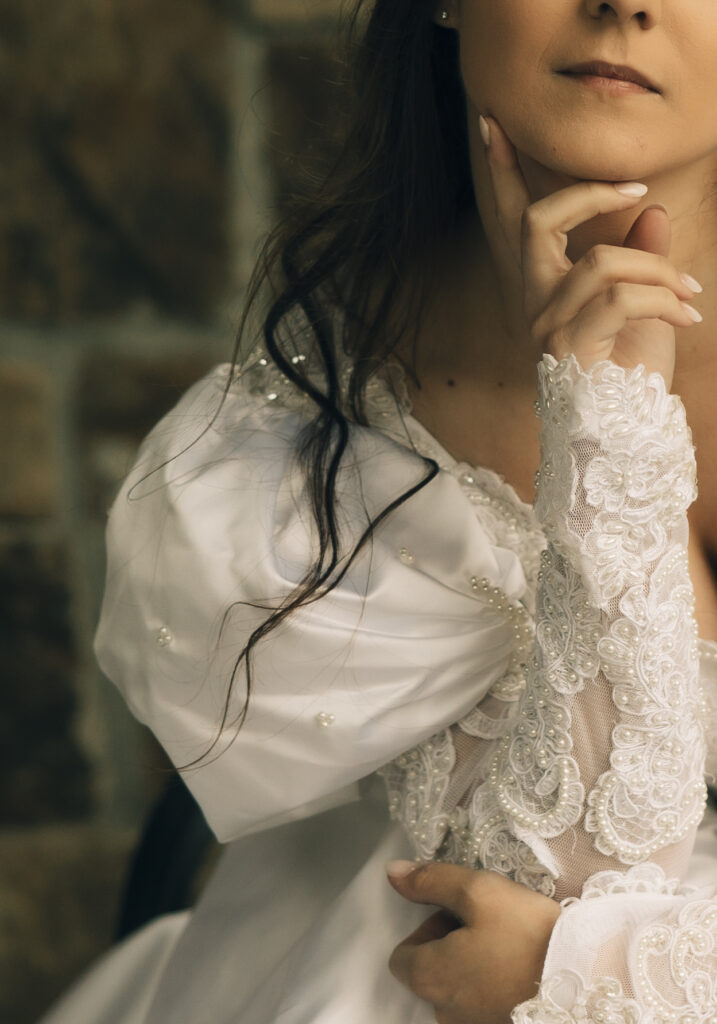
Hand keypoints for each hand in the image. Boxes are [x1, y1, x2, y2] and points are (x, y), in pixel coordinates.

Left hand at [386, 861, 559, 1023]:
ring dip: (473, 963)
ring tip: (508, 944)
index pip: (403, 953)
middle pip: (430, 971)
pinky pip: (482, 1000)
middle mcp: (443, 1012)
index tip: (461, 915)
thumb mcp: (477, 890)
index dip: (428, 927)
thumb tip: (393, 872)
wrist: (588, 977)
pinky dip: (492, 983)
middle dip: (451, 943)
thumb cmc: (526, 934)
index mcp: (428, 978)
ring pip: (458, 986)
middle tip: (488, 923)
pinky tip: (518, 966)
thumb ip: (431, 880)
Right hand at [478, 114, 702, 389]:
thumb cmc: (627, 379)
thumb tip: (652, 212)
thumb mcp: (642, 308)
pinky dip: (664, 298)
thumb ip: (640, 257)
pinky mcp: (570, 345)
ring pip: (601, 259)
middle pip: (538, 221)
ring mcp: (547, 325)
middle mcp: (534, 305)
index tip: (495, 127)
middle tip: (635, 189)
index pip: (514, 224)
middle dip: (587, 194)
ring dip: (657, 268)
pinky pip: (621, 295)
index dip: (501, 175)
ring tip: (691, 293)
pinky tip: (688, 315)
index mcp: (542, 291)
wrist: (622, 440)